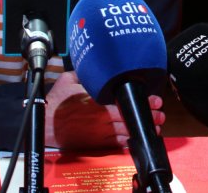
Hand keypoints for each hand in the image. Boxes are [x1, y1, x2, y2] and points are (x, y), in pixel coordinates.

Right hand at [46, 70, 165, 148]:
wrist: (46, 125)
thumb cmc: (56, 102)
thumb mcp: (68, 80)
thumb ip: (85, 73)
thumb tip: (96, 63)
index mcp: (97, 102)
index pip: (125, 102)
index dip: (143, 102)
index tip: (155, 100)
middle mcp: (102, 119)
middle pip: (131, 118)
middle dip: (149, 116)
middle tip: (161, 114)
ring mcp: (101, 132)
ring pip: (128, 132)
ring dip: (143, 129)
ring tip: (156, 127)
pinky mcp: (98, 142)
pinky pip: (118, 143)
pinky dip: (129, 141)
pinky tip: (138, 137)